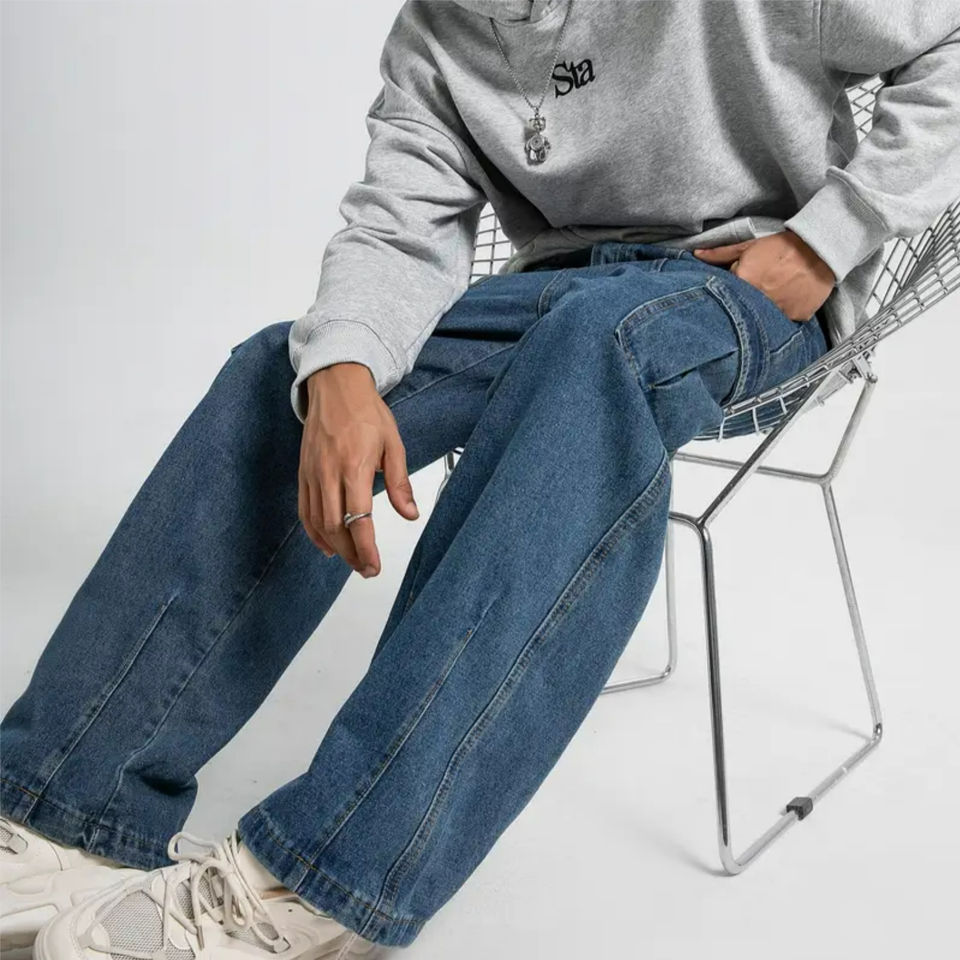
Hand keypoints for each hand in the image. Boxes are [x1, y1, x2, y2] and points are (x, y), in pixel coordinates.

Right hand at [299, 362, 418, 576]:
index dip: (365, 548)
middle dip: (351, 554)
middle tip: (367, 569)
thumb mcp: (394, 444)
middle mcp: (329, 474)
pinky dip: (314, 532)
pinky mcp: (303, 473)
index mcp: (355, 467)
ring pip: (318, 522)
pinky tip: (327, 545)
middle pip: (336, 527)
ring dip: (334, 547)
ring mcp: (313, 474)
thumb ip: (400, 483)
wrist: (336, 387)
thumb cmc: (366, 412)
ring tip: (352, 561)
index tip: (373, 566)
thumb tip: (411, 514)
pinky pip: (305, 510)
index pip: (359, 519)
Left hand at [692, 230, 835, 320]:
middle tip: (756, 293)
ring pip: (763, 319)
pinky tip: (785, 302)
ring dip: (763, 312)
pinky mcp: (796, 317)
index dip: (731, 293)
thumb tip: (696, 255)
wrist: (819, 248)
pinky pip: (784, 322)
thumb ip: (720, 254)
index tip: (737, 290)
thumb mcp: (748, 247)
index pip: (726, 296)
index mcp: (745, 281)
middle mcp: (760, 299)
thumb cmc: (782, 247)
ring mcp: (780, 311)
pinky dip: (782, 315)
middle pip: (744, 310)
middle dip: (744, 305)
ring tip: (772, 297)